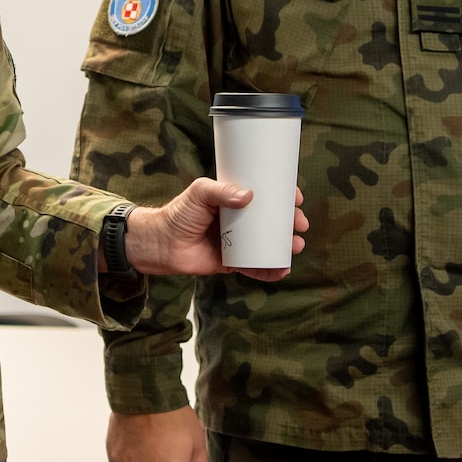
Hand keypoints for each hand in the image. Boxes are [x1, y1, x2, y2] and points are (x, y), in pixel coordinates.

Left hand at [124, 178, 306, 281]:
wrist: (161, 243)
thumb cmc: (179, 213)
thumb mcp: (199, 193)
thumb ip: (220, 191)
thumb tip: (249, 196)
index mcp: (235, 200)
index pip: (266, 195)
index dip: (284, 196)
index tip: (296, 197)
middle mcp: (241, 220)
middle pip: (274, 220)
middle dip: (292, 222)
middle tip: (300, 224)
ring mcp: (239, 242)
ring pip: (270, 244)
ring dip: (287, 246)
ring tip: (296, 246)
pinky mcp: (233, 262)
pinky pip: (256, 267)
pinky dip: (271, 270)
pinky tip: (283, 270)